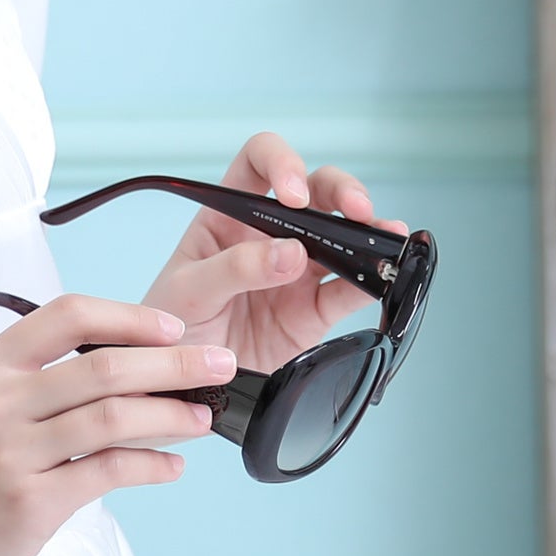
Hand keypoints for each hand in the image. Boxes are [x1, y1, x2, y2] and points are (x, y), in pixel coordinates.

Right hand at [0, 296, 232, 555]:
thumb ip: (31, 385)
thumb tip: (123, 370)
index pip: (67, 314)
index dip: (130, 316)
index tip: (173, 326)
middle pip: (105, 365)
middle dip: (176, 362)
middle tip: (219, 363)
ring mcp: (8, 453)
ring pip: (114, 417)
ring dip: (172, 415)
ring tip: (203, 418)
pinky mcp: (26, 504)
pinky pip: (108, 473)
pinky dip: (152, 465)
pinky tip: (172, 467)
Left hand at [145, 131, 397, 376]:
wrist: (178, 392)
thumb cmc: (167, 330)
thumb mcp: (186, 292)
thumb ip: (234, 268)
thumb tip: (290, 252)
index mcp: (228, 217)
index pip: (258, 163)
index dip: (281, 163)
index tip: (293, 192)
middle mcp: (269, 236)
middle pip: (316, 190)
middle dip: (342, 190)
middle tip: (355, 209)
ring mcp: (297, 273)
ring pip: (344, 235)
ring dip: (370, 231)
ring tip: (387, 236)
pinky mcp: (314, 313)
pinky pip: (351, 291)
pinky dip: (374, 283)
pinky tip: (386, 277)